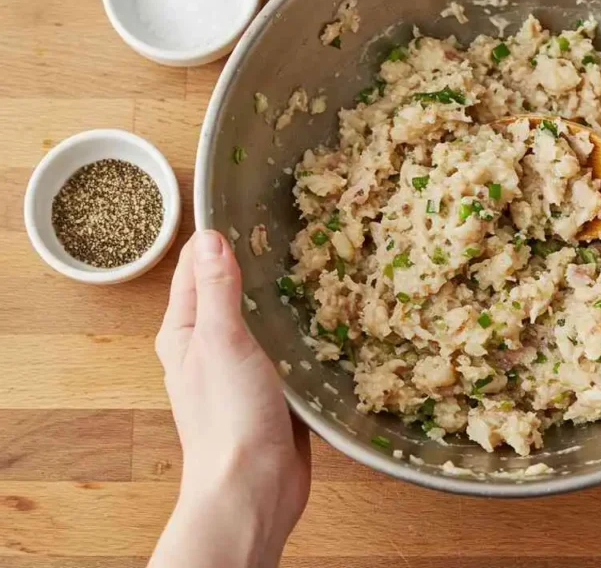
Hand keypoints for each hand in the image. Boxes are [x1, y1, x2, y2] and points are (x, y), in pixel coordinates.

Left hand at [150, 230, 310, 567]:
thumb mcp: (222, 341)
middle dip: (255, 262)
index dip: (216, 238)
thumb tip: (209, 236)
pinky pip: (285, 347)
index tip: (248, 206)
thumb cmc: (229, 416)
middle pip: (229, 292)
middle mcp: (208, 347)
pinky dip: (299, 329)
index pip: (194, 269)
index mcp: (184, 332)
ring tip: (315, 261)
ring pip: (261, 319)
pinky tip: (325, 314)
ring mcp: (241, 370)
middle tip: (292, 228)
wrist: (254, 486)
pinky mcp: (272, 390)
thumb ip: (218, 289)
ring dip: (281, 296)